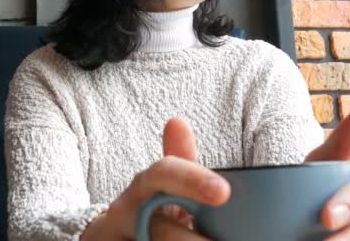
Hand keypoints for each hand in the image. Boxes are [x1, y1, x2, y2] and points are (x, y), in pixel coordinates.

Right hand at [81, 118, 229, 240]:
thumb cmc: (145, 213)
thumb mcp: (159, 187)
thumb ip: (178, 162)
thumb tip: (177, 121)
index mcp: (141, 190)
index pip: (161, 175)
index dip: (191, 180)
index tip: (223, 192)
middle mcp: (125, 218)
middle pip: (160, 230)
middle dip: (193, 240)